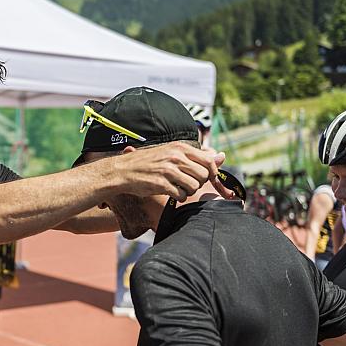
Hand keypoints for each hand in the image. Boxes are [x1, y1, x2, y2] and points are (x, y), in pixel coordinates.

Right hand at [112, 142, 230, 201]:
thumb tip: (222, 156)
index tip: (206, 179)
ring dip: (188, 191)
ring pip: (194, 186)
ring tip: (177, 188)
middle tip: (186, 183)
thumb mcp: (171, 153)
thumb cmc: (148, 163)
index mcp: (180, 147)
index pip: (209, 161)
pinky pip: (182, 195)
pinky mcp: (161, 184)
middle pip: (203, 175)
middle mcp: (176, 157)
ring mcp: (168, 170)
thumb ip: (197, 156)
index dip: (212, 173)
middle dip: (199, 183)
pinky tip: (170, 193)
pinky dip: (179, 197)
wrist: (122, 170)